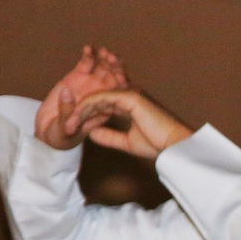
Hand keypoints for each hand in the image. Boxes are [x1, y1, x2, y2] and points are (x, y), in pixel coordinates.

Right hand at [36, 45, 131, 149]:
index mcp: (106, 109)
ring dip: (105, 59)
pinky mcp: (77, 77)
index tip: (121, 78)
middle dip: (116, 68)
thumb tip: (67, 93)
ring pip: (103, 68)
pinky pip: (86, 64)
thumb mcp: (65, 130)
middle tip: (113, 59)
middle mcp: (101, 94)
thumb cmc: (61, 136)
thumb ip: (67, 113)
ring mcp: (90, 84)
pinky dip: (89, 56)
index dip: (121, 86)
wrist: (48, 131)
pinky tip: (88, 49)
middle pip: (114, 78)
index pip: (118, 95)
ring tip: (103, 52)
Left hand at [66, 88, 193, 160]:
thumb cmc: (157, 145)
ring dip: (80, 110)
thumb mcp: (127, 142)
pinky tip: (77, 118)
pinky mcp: (129, 96)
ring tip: (68, 124)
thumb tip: (91, 133)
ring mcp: (129, 93)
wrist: (173, 146)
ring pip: (96, 97)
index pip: (102, 105)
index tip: (75, 130)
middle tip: (67, 126)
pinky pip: (101, 98)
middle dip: (79, 111)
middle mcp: (129, 96)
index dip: (87, 116)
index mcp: (130, 105)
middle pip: (97, 99)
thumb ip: (109, 136)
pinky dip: (87, 108)